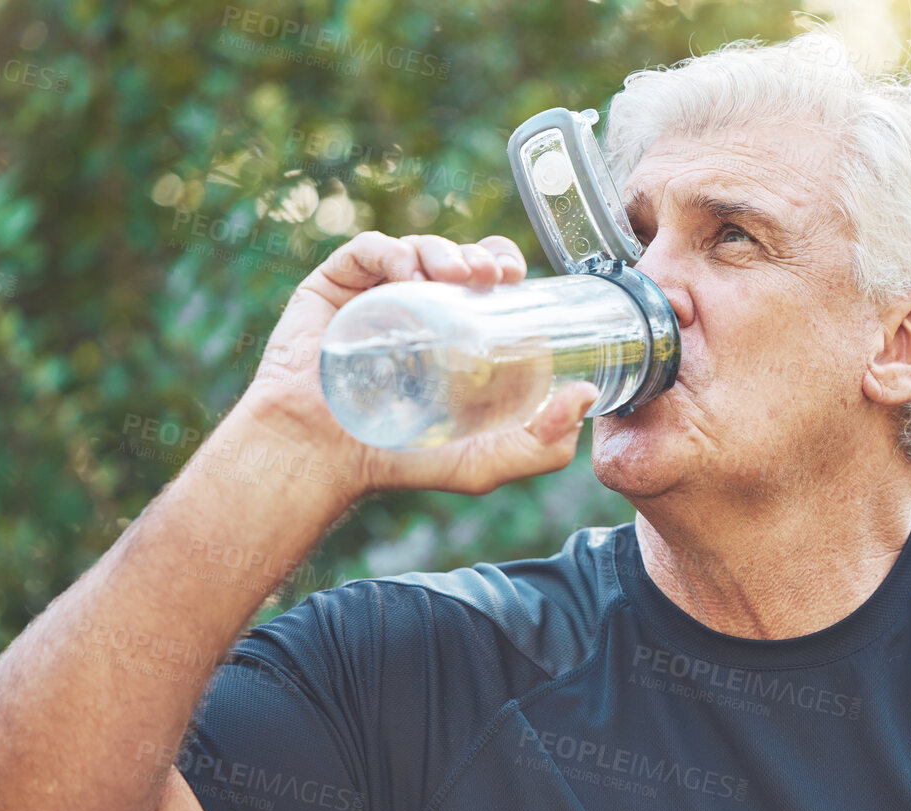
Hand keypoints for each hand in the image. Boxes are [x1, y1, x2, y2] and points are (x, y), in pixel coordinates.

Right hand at [237, 230, 599, 497]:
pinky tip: (407, 272)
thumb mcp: (485, 463)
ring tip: (458, 273)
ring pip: (415, 248)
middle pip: (454, 259)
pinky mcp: (332, 288)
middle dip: (479, 253)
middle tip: (492, 272)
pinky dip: (391, 250)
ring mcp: (373, 295)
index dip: (504, 266)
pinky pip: (365, 251)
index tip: (518, 275)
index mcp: (450, 335)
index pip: (485, 285)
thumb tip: (589, 396)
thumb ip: (542, 445)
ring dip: (443, 249)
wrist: (322, 460)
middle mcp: (414, 309)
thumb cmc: (399, 463)